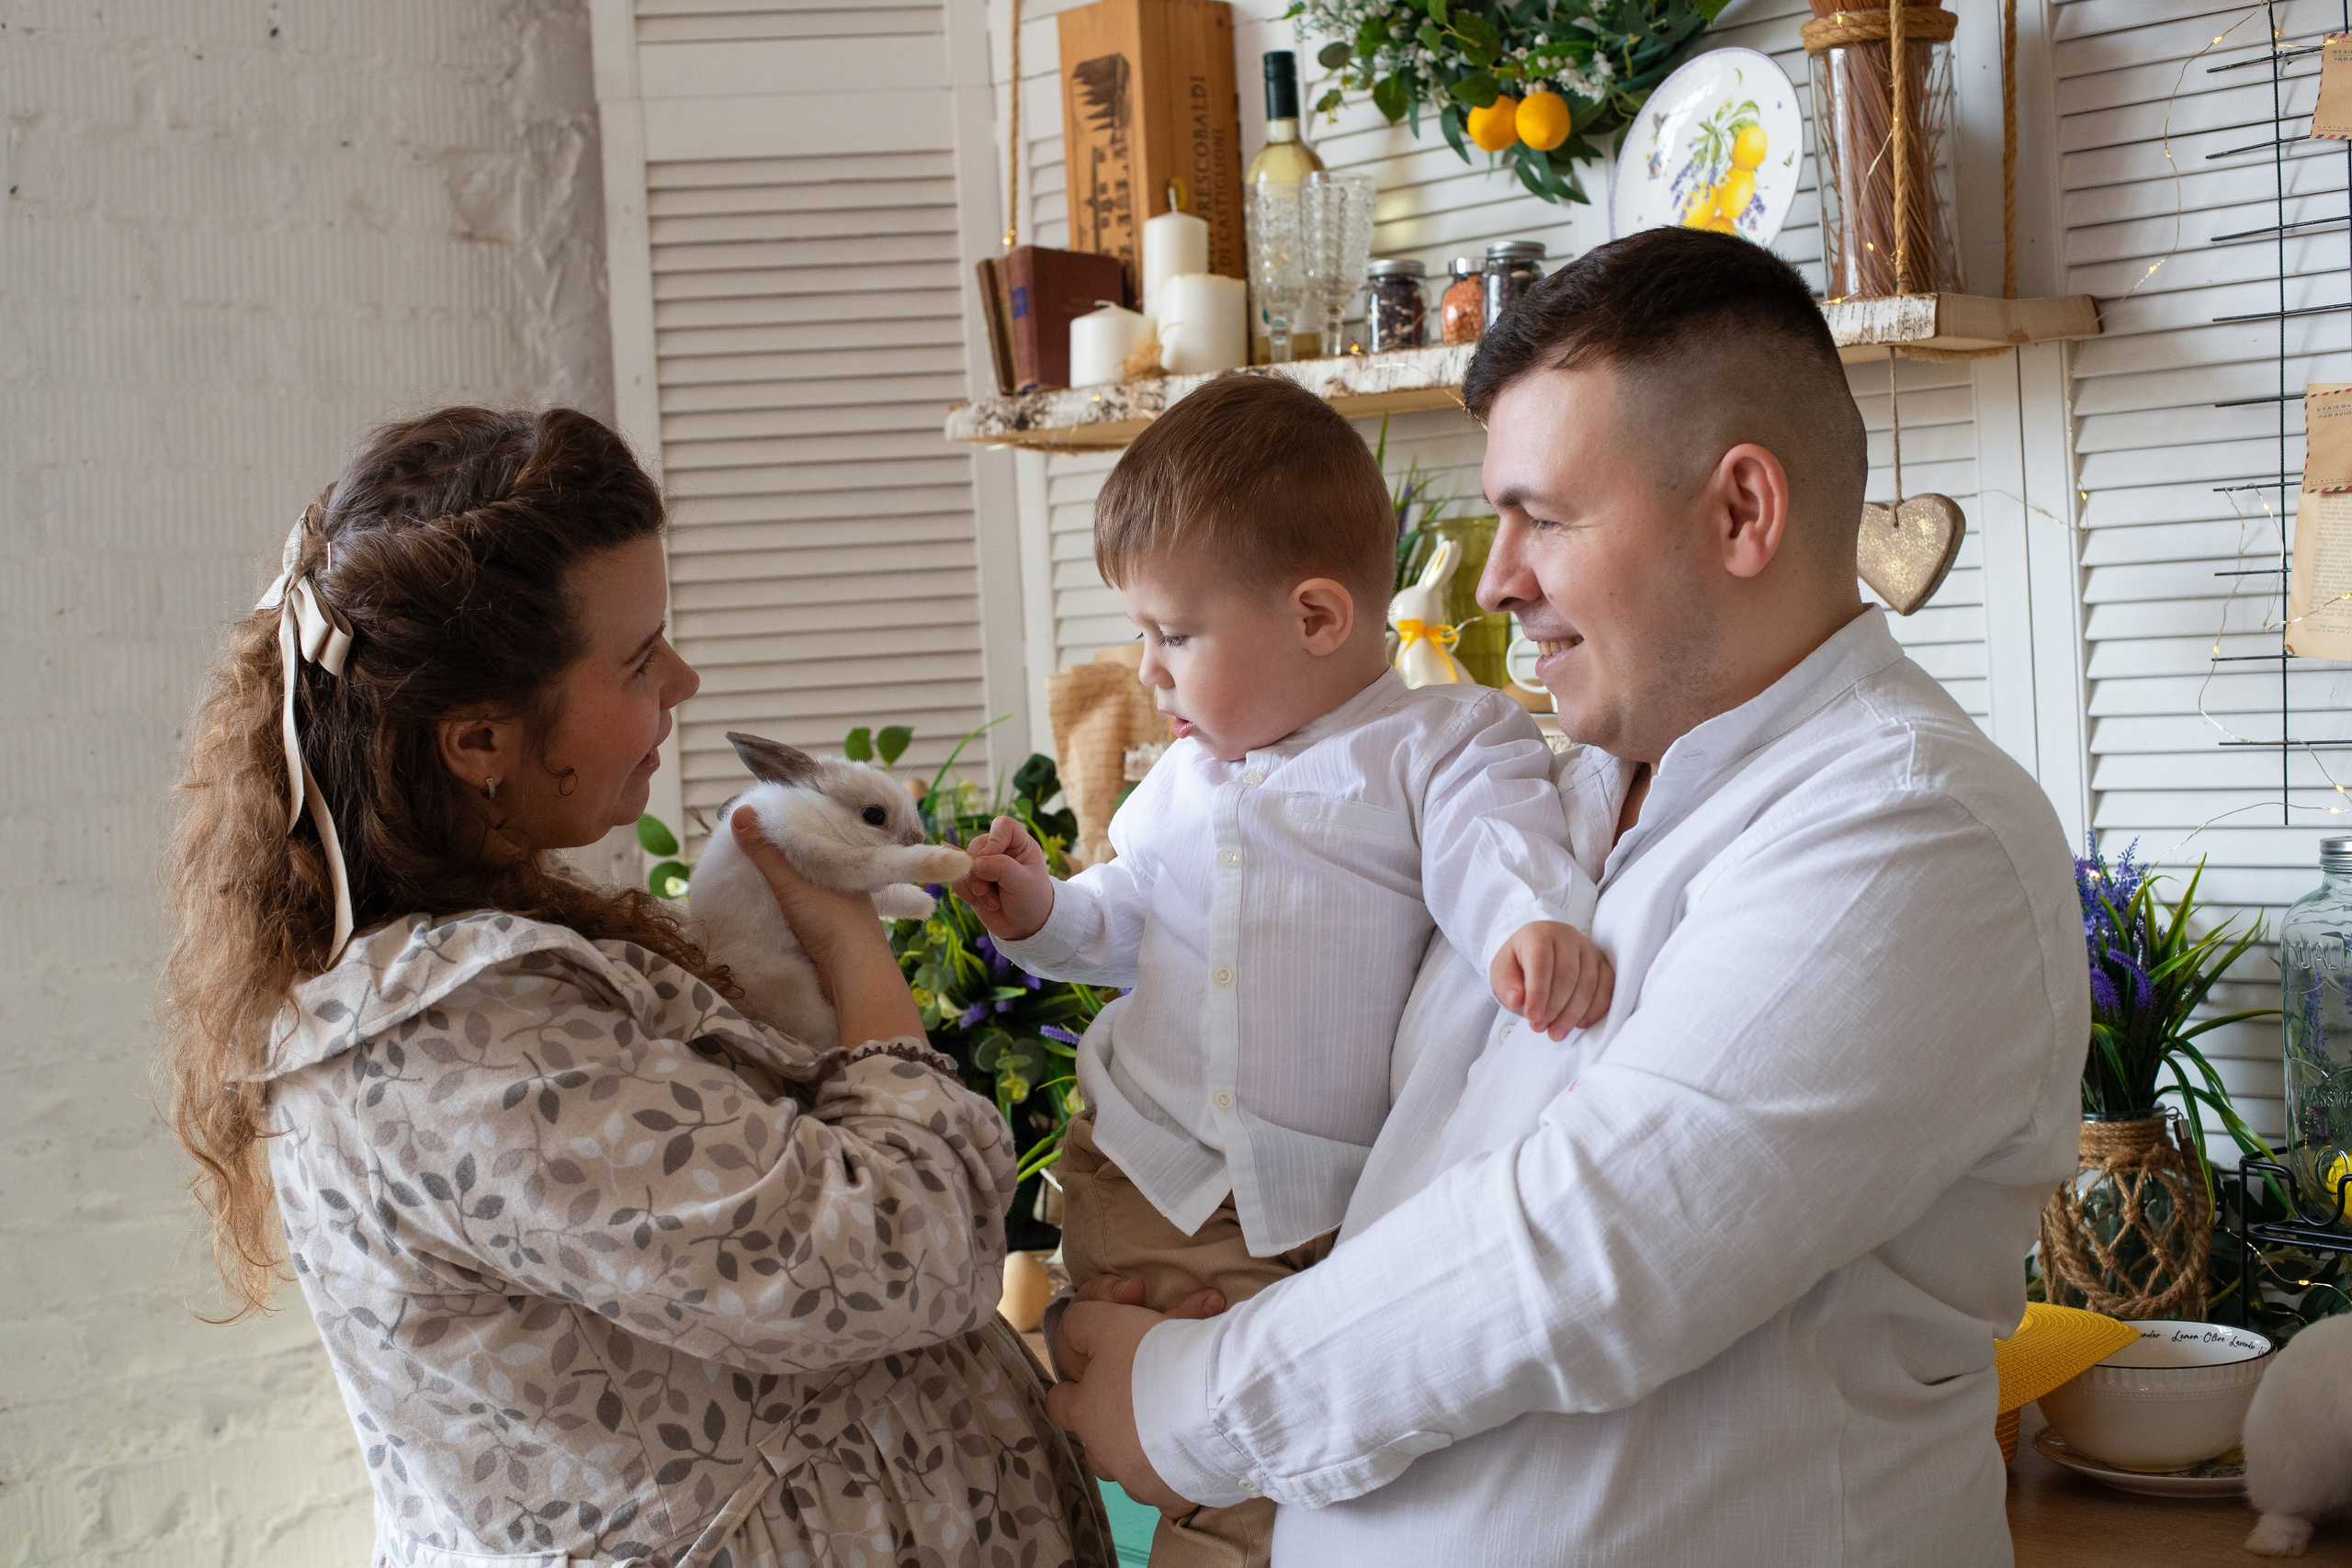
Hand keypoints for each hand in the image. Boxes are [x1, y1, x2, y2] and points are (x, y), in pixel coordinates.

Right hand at [730, 807, 922, 1042]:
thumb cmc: (830, 921)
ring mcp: (843, 912)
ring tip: (761, 876)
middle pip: (815, 867)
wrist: (854, 975)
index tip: (772, 825)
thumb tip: (740, 811)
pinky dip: (794, 908)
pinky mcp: (834, 936)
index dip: (797, 833)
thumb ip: (766, 853)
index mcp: (846, 864)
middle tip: (760, 850)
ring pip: (813, 891)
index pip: (821, 839)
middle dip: (792, 860)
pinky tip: (777, 908)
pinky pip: (810, 914)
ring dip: (792, 886)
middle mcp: (848, 886)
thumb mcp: (791, 882)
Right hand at [955, 814, 1055, 941]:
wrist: (1024, 926)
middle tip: (987, 891)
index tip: (991, 858)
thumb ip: (1002, 869)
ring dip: (974, 887)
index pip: (1002, 826)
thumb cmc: (1032, 899)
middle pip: (977, 846)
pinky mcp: (971, 880)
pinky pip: (957, 880)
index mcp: (1018, 843)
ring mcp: (983, 864)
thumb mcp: (1023, 883)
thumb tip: (975, 864)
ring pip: (963, 864)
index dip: (994, 839)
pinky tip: (983, 904)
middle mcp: (999, 849)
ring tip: (993, 902)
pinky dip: (967, 894)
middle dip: (979, 872)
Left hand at [1045, 1297, 1194, 1509]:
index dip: (1071, 1391)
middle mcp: (1106, 1455)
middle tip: (1138, 1405)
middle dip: (1110, 1429)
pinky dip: (1175, 1480)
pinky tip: (1193, 1460)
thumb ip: (1082, 1325)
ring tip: (1168, 1433)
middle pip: (1095, 1446)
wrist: (1214, 1403)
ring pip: (1129, 1472)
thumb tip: (1073, 1334)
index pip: (1059, 1405)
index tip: (1087, 1383)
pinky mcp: (1174, 1501)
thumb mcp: (1109, 1322)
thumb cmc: (1157, 1360)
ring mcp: (1140, 1482)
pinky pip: (1168, 1496)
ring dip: (1141, 1456)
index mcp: (1086, 1414)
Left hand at [1490, 920, 1613, 1040]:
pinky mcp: (1602, 963)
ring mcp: (1589, 949)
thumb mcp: (1502, 971)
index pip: (1541, 963)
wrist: (1538, 951)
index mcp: (1539, 934)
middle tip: (1540, 1028)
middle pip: (1567, 975)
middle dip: (1554, 1007)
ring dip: (1572, 1014)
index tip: (1532, 1017)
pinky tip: (1579, 1024)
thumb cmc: (1519, 963)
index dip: (1537, 993)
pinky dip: (1595, 1010)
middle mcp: (1567, 936)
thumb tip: (1516, 1001)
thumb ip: (1506, 985)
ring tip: (1555, 1033)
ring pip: (1588, 984)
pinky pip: (1606, 988)